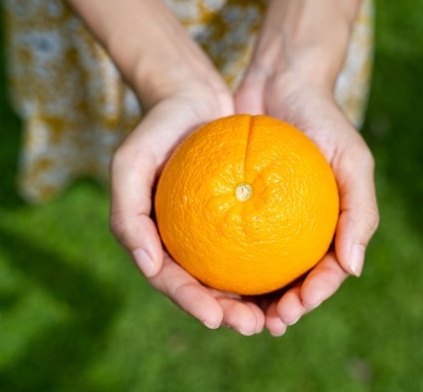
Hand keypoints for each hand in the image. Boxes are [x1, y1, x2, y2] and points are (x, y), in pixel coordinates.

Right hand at [110, 78, 272, 335]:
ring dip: (254, 301)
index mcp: (156, 239)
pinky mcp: (238, 214)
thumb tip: (148, 264)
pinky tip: (294, 275)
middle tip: (254, 325)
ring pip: (234, 275)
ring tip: (279, 314)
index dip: (192, 303)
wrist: (192, 96)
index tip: (216, 317)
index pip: (172, 281)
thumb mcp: (130, 163)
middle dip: (229, 314)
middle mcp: (185, 240)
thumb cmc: (157, 129)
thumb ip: (127, 213)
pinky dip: (271, 265)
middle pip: (206, 288)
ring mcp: (212, 229)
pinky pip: (256, 244)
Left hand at [235, 70, 378, 335]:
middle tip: (260, 324)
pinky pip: (227, 238)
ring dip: (247, 298)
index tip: (292, 309)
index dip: (312, 297)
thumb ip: (359, 212)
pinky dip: (220, 261)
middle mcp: (297, 227)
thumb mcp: (353, 160)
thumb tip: (354, 270)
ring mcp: (264, 218)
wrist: (280, 82)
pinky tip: (205, 276)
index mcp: (329, 226)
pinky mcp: (235, 204)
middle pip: (289, 280)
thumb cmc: (323, 120)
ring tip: (232, 314)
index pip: (325, 273)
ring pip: (256, 268)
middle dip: (277, 310)